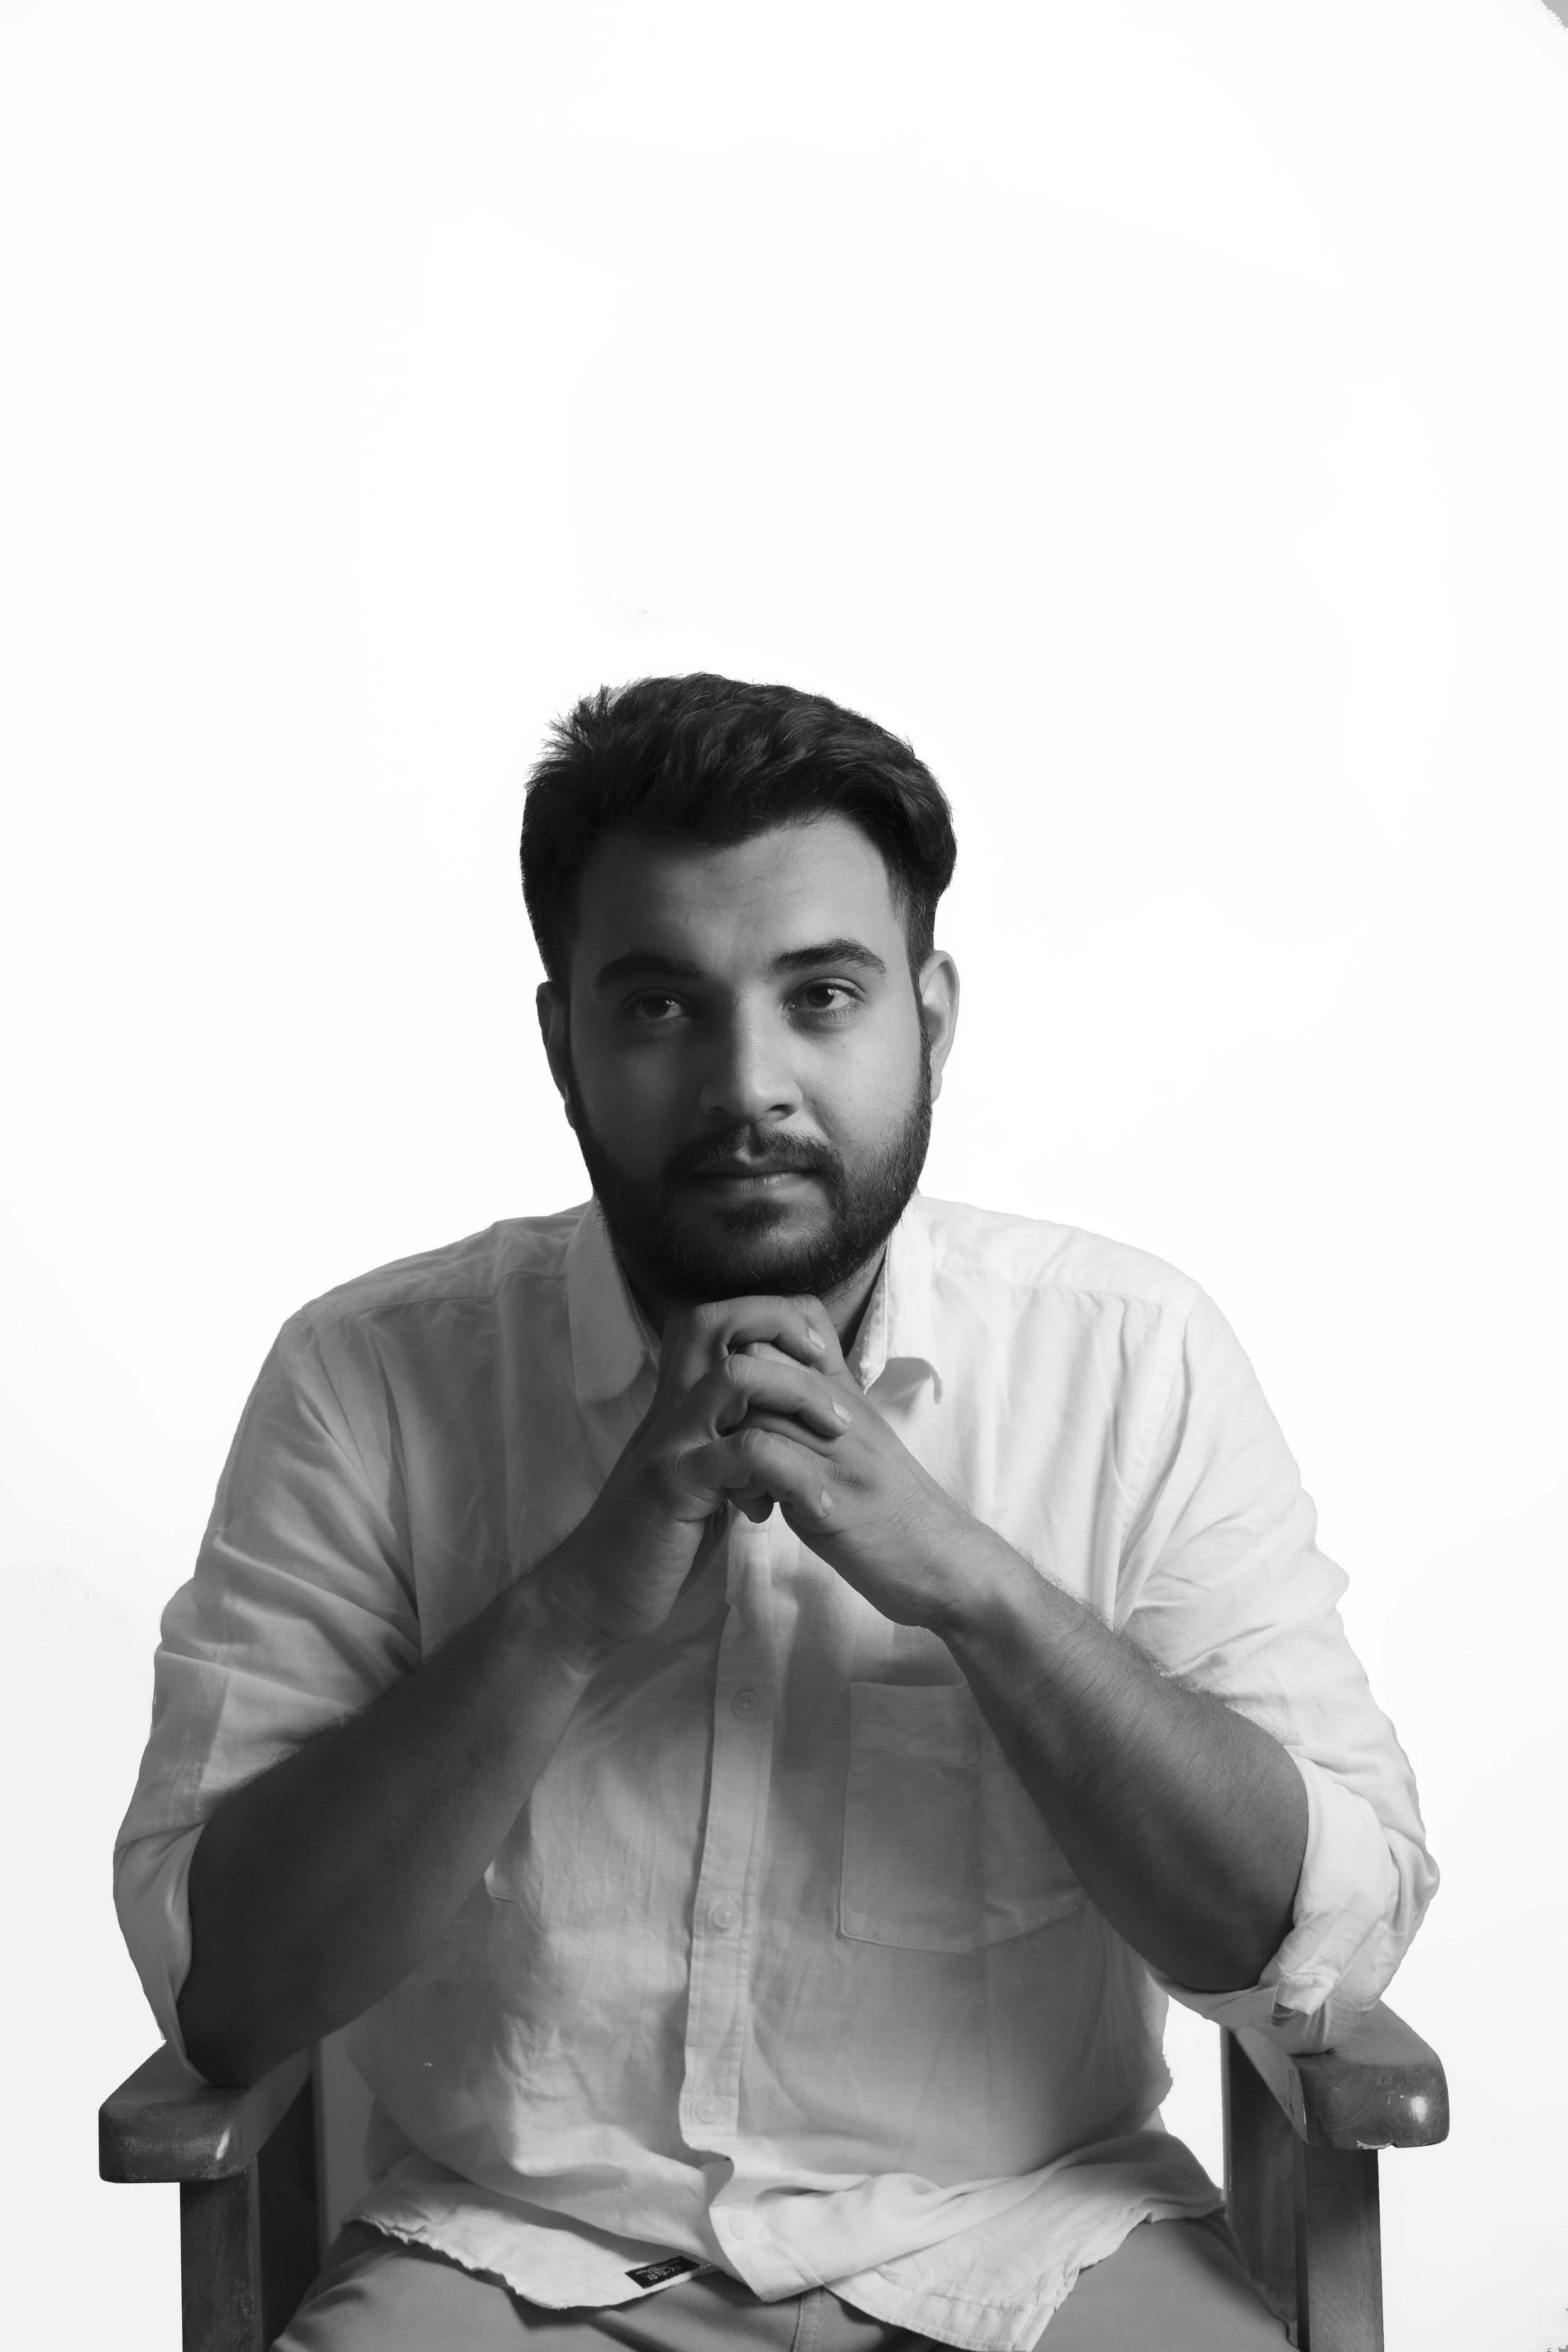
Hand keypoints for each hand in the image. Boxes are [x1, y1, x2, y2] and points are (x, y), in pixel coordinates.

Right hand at [539, 1295, 850, 1655]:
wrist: (595, 1593)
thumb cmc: (657, 1537)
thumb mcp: (700, 1474)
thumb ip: (730, 1440)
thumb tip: (781, 1424)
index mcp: (679, 1400)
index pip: (717, 1320)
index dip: (769, 1316)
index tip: (817, 1350)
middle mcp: (670, 1406)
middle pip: (716, 1319)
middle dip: (781, 1322)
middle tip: (829, 1359)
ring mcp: (671, 1441)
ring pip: (736, 1376)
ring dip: (798, 1391)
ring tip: (837, 1428)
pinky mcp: (674, 1485)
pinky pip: (740, 1453)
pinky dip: (788, 1471)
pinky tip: (815, 1505)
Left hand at [728, 1334, 988, 1629]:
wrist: (946, 1560)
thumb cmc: (894, 1507)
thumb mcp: (859, 1442)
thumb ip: (819, 1411)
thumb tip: (764, 1391)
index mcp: (846, 1396)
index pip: (782, 1334)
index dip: (743, 1361)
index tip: (731, 1404)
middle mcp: (843, 1413)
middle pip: (759, 1364)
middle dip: (725, 1400)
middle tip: (722, 1445)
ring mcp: (840, 1453)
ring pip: (758, 1410)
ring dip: (730, 1446)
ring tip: (738, 1482)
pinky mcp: (834, 1498)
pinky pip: (772, 1464)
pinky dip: (748, 1484)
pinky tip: (757, 1510)